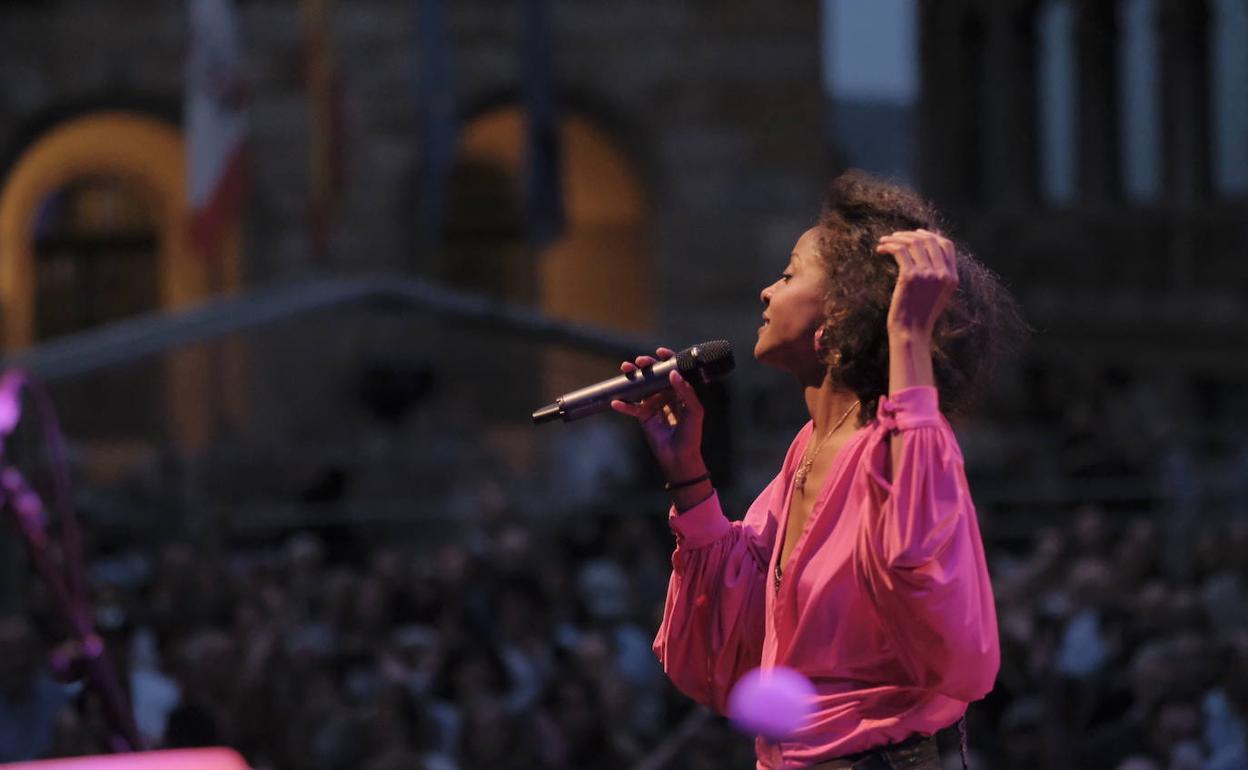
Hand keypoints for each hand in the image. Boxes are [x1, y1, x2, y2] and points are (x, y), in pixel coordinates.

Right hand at [609, 347, 705, 476]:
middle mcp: (666, 393)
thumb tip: (673, 373)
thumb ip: (685, 392)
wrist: (679, 456)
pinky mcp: (643, 415)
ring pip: (640, 387)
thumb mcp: (694, 411)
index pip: (673, 370)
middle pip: (654, 375)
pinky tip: (617, 402)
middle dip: (646, 365)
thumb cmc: (691, 433)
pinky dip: (623, 405)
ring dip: (632, 378)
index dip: (667, 359)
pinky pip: (631, 407)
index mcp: (680, 390)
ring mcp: (653, 403)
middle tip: (639, 361)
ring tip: (626, 370)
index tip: (660, 352)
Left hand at [876, 229, 958, 341]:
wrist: (911, 332)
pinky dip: (889, 246)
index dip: (931, 235)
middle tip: (894, 236)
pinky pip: (899, 251)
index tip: (915, 234)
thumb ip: (937, 274)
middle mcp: (942, 273)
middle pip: (928, 240)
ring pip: (912, 243)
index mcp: (952, 277)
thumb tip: (925, 251)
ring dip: (896, 239)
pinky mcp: (910, 276)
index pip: (946, 245)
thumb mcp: (937, 294)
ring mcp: (927, 273)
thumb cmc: (920, 315)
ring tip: (884, 241)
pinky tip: (880, 249)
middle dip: (910, 235)